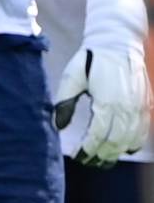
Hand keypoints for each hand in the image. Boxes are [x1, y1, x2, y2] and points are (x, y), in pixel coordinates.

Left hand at [56, 47, 149, 167]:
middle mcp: (127, 106)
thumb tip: (58, 126)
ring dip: (116, 153)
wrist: (119, 41)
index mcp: (107, 101)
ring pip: (130, 139)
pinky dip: (134, 143)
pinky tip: (124, 149)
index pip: (97, 135)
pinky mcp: (146, 104)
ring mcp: (139, 106)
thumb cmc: (90, 60)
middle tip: (87, 161)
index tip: (77, 156)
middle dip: (100, 156)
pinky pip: (143, 130)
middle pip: (115, 142)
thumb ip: (64, 102)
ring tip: (102, 159)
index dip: (87, 150)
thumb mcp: (72, 77)